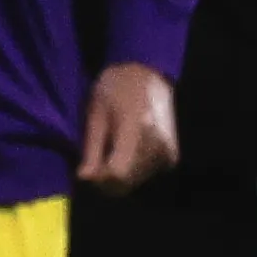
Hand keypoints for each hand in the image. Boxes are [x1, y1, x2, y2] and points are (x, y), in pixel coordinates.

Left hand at [75, 61, 180, 191]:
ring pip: (135, 181)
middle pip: (126, 182)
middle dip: (105, 178)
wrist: (148, 74)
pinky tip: (124, 151)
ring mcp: (168, 153)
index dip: (99, 177)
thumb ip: (92, 148)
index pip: (118, 174)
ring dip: (117, 175)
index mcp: (137, 131)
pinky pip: (145, 174)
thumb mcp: (96, 115)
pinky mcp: (172, 157)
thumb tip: (84, 178)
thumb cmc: (117, 89)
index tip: (87, 169)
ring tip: (109, 151)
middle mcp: (158, 147)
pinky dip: (131, 170)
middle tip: (94, 161)